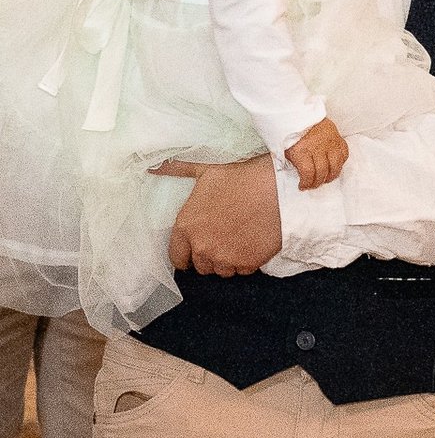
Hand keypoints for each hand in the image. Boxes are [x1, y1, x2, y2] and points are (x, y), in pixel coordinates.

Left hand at [155, 154, 282, 276]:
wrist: (280, 188)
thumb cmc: (243, 177)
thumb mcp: (206, 170)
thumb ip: (177, 171)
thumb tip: (152, 167)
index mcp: (187, 227)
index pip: (177, 257)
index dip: (186, 253)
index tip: (196, 248)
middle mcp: (202, 247)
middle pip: (201, 266)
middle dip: (209, 255)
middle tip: (224, 238)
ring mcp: (225, 258)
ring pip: (222, 270)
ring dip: (228, 260)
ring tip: (240, 240)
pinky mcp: (248, 263)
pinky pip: (243, 270)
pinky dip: (248, 260)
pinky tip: (254, 242)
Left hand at [285, 117, 346, 189]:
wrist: (301, 113)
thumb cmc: (291, 132)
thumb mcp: (286, 148)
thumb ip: (294, 162)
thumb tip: (301, 176)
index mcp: (302, 150)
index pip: (308, 174)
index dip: (306, 183)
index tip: (303, 186)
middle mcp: (318, 147)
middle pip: (322, 171)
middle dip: (318, 182)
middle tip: (314, 184)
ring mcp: (330, 142)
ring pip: (336, 165)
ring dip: (331, 175)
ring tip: (326, 178)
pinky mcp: (338, 137)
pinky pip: (344, 153)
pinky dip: (341, 162)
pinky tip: (335, 165)